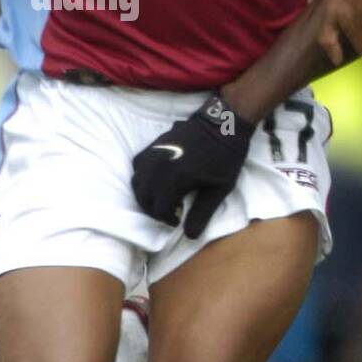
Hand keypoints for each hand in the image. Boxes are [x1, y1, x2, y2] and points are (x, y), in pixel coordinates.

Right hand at [131, 92, 254, 237]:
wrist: (222, 125)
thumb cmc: (225, 158)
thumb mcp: (219, 189)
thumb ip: (202, 213)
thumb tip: (190, 236)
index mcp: (177, 178)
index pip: (159, 209)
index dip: (166, 219)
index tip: (177, 220)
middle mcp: (160, 166)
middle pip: (143, 197)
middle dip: (154, 210)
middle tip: (169, 213)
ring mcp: (154, 153)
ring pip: (136, 182)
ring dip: (145, 195)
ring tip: (162, 199)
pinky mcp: (153, 145)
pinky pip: (137, 165)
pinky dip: (142, 178)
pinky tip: (157, 181)